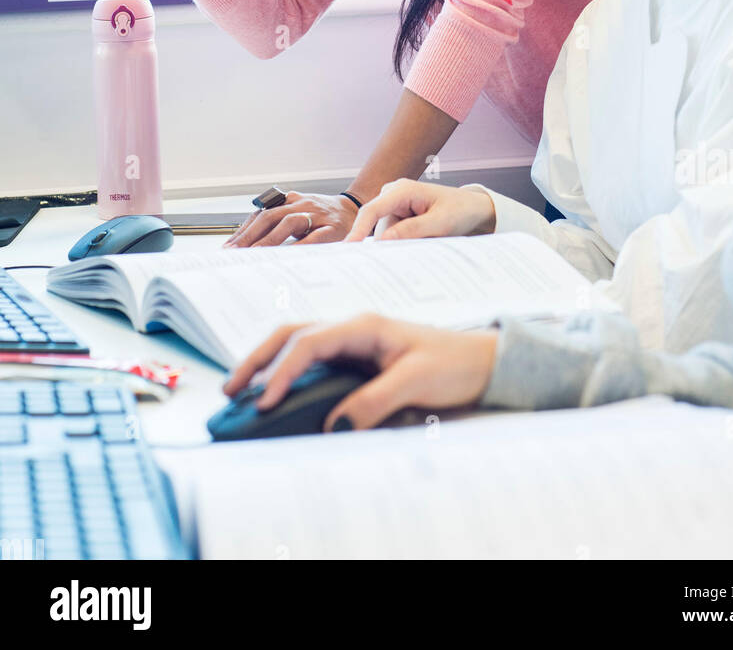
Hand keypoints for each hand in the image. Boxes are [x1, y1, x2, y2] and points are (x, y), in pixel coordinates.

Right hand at [222, 314, 498, 430]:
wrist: (483, 361)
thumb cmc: (454, 362)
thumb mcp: (416, 381)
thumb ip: (374, 402)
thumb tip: (334, 426)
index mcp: (364, 326)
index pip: (310, 342)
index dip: (283, 371)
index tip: (266, 401)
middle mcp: (353, 330)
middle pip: (292, 335)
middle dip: (258, 358)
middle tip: (231, 387)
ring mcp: (353, 344)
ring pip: (298, 346)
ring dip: (269, 364)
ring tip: (242, 391)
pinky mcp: (357, 361)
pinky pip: (313, 364)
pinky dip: (289, 375)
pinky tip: (277, 394)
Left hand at [224, 191, 358, 246]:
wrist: (353, 209)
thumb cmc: (321, 216)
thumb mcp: (297, 213)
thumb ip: (276, 223)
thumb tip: (248, 244)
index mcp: (289, 200)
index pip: (261, 213)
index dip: (243, 230)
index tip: (228, 247)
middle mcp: (300, 204)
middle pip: (270, 216)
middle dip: (250, 235)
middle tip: (234, 252)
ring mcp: (316, 214)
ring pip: (288, 223)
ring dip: (270, 239)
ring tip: (255, 254)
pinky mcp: (331, 227)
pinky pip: (313, 237)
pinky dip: (298, 246)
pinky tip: (286, 257)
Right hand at [345, 179, 494, 241]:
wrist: (473, 209)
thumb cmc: (460, 211)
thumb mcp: (440, 223)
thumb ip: (412, 231)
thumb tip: (383, 241)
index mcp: (402, 190)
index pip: (372, 210)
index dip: (358, 230)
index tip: (349, 248)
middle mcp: (393, 195)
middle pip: (380, 228)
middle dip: (393, 244)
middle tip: (418, 249)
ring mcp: (395, 205)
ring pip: (387, 236)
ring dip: (404, 244)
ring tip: (430, 239)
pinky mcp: (398, 216)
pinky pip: (393, 236)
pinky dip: (405, 243)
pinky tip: (424, 240)